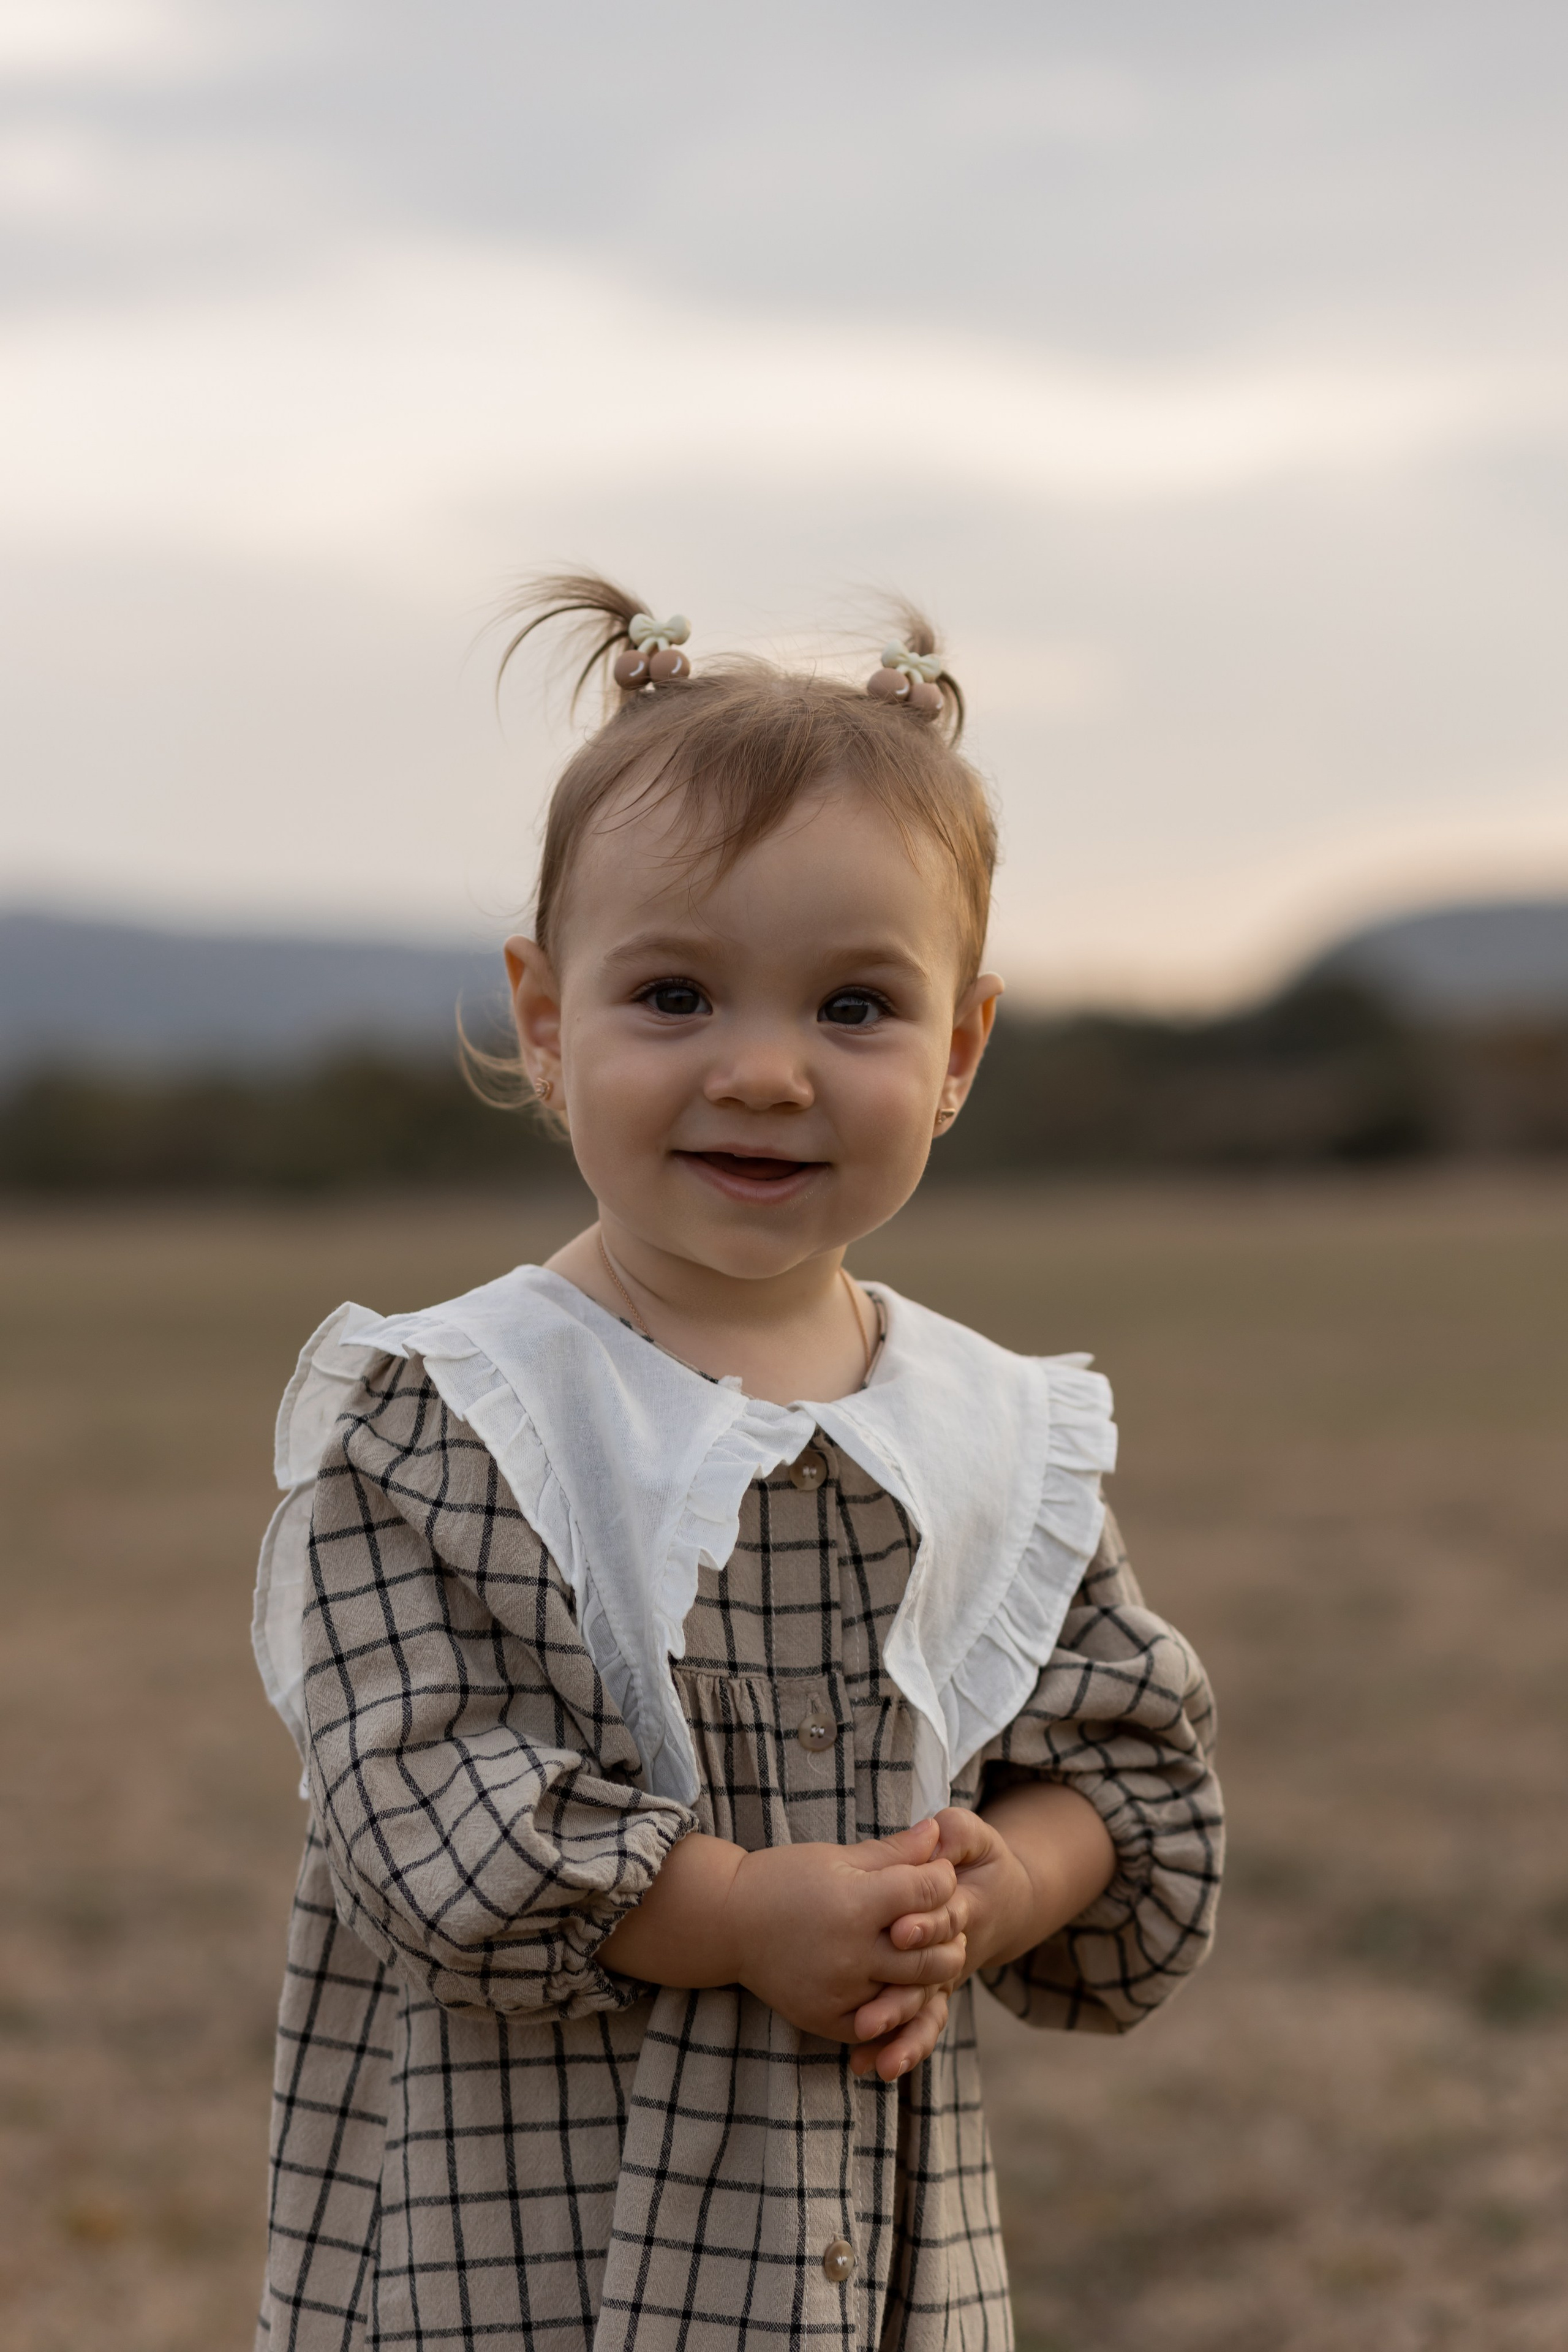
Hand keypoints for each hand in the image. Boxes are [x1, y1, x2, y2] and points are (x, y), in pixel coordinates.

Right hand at [596, 1816, 968, 2078]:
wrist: (728, 1923)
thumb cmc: (783, 1879)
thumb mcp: (836, 1856)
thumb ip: (892, 1851)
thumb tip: (938, 1830)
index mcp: (857, 1902)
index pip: (930, 1891)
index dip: (942, 1878)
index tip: (937, 1874)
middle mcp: (853, 1952)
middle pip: (935, 1951)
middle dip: (949, 1931)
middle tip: (945, 1919)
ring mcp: (842, 1991)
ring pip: (915, 1991)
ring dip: (933, 1971)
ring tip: (927, 1951)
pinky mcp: (829, 2019)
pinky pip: (882, 2023)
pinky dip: (897, 2005)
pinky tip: (897, 1983)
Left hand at [848, 1785, 1117, 2080]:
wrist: (1004, 1899)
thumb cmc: (979, 1859)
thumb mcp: (974, 1837)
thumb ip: (958, 1834)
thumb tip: (937, 1836)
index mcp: (966, 1908)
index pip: (946, 1919)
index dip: (926, 1925)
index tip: (899, 1931)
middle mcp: (954, 1952)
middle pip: (929, 1981)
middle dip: (899, 2001)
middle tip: (867, 2020)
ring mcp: (942, 1978)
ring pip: (925, 2013)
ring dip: (899, 2037)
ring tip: (872, 2059)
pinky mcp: (930, 1994)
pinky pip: (918, 2027)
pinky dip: (895, 2049)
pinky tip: (864, 2067)